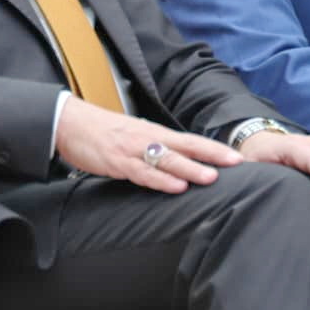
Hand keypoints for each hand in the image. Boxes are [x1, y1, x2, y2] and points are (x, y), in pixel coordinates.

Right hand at [54, 97, 241, 192]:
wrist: (71, 123)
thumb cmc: (105, 133)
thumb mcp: (136, 137)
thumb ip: (157, 149)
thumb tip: (180, 164)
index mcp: (156, 132)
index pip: (191, 140)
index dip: (215, 148)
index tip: (237, 156)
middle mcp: (150, 138)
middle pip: (188, 146)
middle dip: (213, 155)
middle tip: (236, 163)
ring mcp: (134, 150)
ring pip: (168, 160)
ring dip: (190, 168)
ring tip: (211, 177)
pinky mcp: (118, 162)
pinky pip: (143, 173)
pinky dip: (161, 180)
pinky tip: (176, 187)